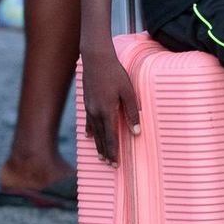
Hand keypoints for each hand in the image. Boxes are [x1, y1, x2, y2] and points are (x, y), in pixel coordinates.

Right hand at [82, 47, 139, 165]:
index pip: (111, 137)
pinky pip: (88, 121)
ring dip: (98, 145)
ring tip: (101, 156)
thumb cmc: (115, 74)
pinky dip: (90, 131)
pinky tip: (89, 136)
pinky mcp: (86, 102)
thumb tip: (136, 131)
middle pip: (101, 137)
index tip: (116, 163)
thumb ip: (132, 112)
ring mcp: (89, 108)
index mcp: (107, 111)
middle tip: (110, 164)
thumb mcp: (128, 92)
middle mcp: (95, 113)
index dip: (114, 151)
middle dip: (106, 152)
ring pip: (94, 131)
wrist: (96, 59)